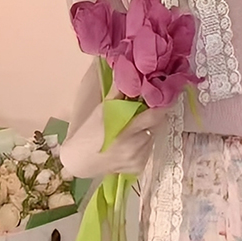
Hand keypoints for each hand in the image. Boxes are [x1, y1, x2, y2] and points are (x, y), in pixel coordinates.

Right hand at [59, 88, 173, 177]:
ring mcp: (138, 158)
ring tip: (133, 128)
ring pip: (153, 136)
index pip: (154, 115)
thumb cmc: (89, 133)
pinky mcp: (138, 168)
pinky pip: (148, 149)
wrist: (79, 161)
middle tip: (143, 110)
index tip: (162, 95)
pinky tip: (130, 143)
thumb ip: (118, 93)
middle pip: (157, 125)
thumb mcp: (101, 110)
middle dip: (153, 116)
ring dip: (148, 130)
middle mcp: (135, 146)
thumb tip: (130, 72)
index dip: (161, 104)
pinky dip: (143, 143)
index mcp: (126, 130)